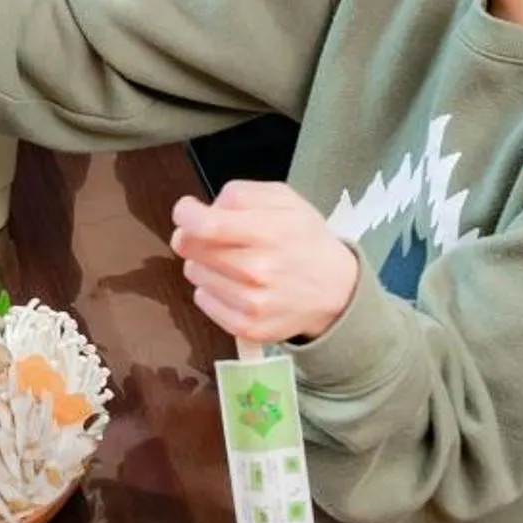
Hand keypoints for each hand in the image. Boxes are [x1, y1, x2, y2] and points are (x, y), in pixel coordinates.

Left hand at [169, 180, 359, 344]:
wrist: (336, 290)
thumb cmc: (303, 239)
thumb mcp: (284, 199)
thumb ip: (240, 194)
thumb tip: (204, 208)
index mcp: (269, 232)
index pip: (205, 225)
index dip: (186, 214)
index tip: (188, 211)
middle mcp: (259, 270)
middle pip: (192, 248)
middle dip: (194, 236)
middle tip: (212, 236)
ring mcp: (252, 303)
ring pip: (194, 272)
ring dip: (205, 263)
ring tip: (232, 261)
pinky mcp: (247, 327)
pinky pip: (202, 299)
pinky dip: (212, 289)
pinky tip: (234, 284)